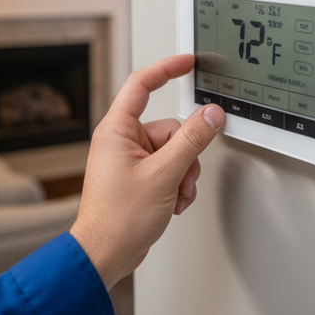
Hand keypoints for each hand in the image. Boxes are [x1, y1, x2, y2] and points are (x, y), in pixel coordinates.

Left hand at [69, 54, 224, 290]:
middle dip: (184, 156)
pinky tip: (172, 203)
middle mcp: (121, 139)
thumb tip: (210, 114)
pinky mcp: (137, 176)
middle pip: (169, 129)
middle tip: (180, 179)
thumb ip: (190, 141)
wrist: (105, 253)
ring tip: (174, 197)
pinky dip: (176, 185)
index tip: (187, 61)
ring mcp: (129, 158)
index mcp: (116, 129)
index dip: (165, 69)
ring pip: (173, 152)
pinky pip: (168, 168)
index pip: (142, 85)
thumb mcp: (163, 175)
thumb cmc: (117, 218)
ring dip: (182, 175)